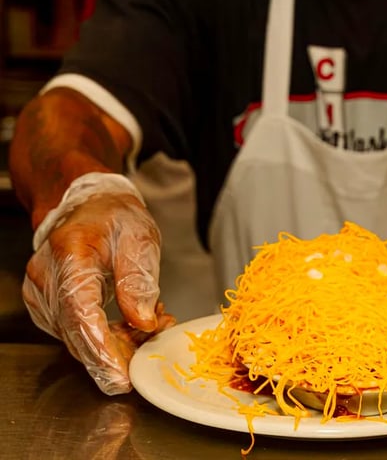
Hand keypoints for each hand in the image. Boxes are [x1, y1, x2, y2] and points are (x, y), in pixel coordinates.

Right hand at [22, 173, 170, 394]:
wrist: (90, 207)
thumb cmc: (116, 219)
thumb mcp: (140, 239)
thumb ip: (140, 279)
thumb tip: (144, 322)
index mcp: (71, 252)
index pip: (80, 309)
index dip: (100, 346)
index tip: (120, 374)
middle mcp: (46, 276)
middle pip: (74, 332)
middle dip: (111, 357)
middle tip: (142, 367)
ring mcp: (41, 292)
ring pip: (75, 338)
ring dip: (112, 347)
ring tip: (150, 329)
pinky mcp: (47, 305)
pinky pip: (75, 332)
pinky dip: (103, 339)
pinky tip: (131, 328)